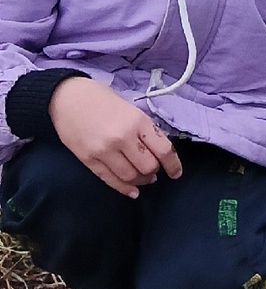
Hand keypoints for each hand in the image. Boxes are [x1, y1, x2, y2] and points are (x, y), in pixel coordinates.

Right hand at [50, 77, 182, 197]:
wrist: (66, 98)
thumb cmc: (101, 99)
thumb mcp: (131, 109)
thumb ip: (144, 129)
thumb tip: (158, 151)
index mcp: (138, 122)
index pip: (164, 150)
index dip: (173, 165)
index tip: (176, 173)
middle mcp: (123, 138)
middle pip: (148, 167)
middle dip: (154, 172)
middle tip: (154, 171)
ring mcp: (104, 151)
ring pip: (130, 177)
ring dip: (140, 181)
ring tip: (143, 178)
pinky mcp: (88, 160)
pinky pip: (110, 180)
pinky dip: (124, 188)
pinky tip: (132, 190)